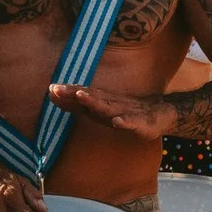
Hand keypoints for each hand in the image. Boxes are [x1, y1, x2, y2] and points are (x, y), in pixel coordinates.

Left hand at [47, 82, 178, 139]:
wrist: (160, 113)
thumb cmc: (125, 111)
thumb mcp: (99, 110)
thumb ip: (77, 105)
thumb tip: (52, 97)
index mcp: (102, 102)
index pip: (82, 96)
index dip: (67, 93)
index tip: (51, 89)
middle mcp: (112, 103)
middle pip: (91, 97)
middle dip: (74, 93)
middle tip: (58, 89)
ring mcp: (126, 112)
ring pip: (109, 107)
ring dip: (94, 102)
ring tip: (81, 96)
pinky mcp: (140, 122)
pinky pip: (131, 122)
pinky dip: (124, 121)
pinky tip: (117, 122)